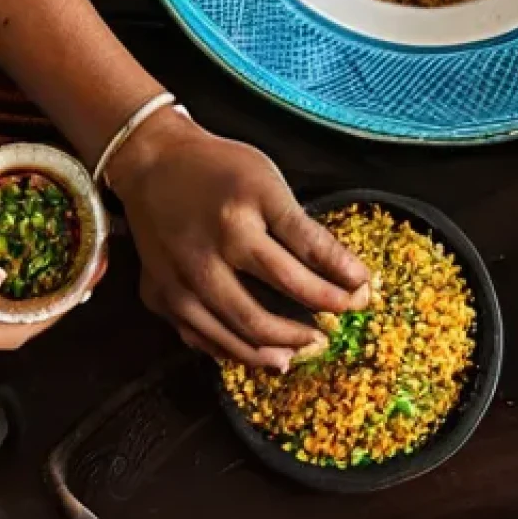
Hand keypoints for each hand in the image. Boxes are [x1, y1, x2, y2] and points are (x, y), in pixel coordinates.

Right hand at [108, 111, 369, 369]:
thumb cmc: (221, 171)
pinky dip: (238, 353)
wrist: (152, 164)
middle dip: (307, 328)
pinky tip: (266, 354)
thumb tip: (346, 276)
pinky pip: (203, 339)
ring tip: (307, 348)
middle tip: (334, 331)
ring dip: (279, 349)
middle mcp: (206, 252)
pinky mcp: (159, 296)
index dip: (339, 281)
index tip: (364, 293)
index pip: (302, 259)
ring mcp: (178, 280)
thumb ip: (304, 230)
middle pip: (265, 310)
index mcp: (239, 216)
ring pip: (235, 334)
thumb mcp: (269, 183)